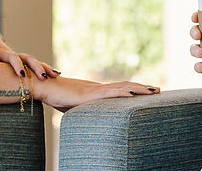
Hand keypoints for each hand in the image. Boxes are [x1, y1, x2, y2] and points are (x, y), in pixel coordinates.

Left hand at [0, 26, 59, 80]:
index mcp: (1, 52)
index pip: (12, 57)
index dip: (17, 66)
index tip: (22, 75)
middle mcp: (12, 53)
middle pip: (27, 58)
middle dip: (37, 67)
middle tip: (44, 78)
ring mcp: (17, 56)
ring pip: (32, 60)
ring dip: (44, 67)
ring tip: (56, 75)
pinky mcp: (19, 60)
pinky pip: (32, 64)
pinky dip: (42, 68)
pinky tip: (53, 75)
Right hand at [31, 75, 159, 112]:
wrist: (44, 87)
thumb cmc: (56, 96)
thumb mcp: (73, 105)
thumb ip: (82, 109)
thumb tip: (86, 116)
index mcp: (97, 91)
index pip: (120, 89)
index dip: (134, 90)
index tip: (148, 91)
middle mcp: (98, 88)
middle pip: (125, 86)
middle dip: (142, 88)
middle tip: (158, 90)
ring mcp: (94, 90)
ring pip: (121, 87)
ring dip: (138, 88)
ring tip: (152, 90)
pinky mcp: (88, 94)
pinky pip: (108, 93)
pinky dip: (122, 92)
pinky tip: (132, 93)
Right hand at [189, 11, 201, 84]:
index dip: (196, 16)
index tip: (195, 17)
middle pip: (197, 33)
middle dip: (193, 32)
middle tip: (198, 35)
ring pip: (195, 49)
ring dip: (194, 50)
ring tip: (200, 52)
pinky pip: (200, 67)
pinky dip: (198, 67)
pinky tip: (201, 67)